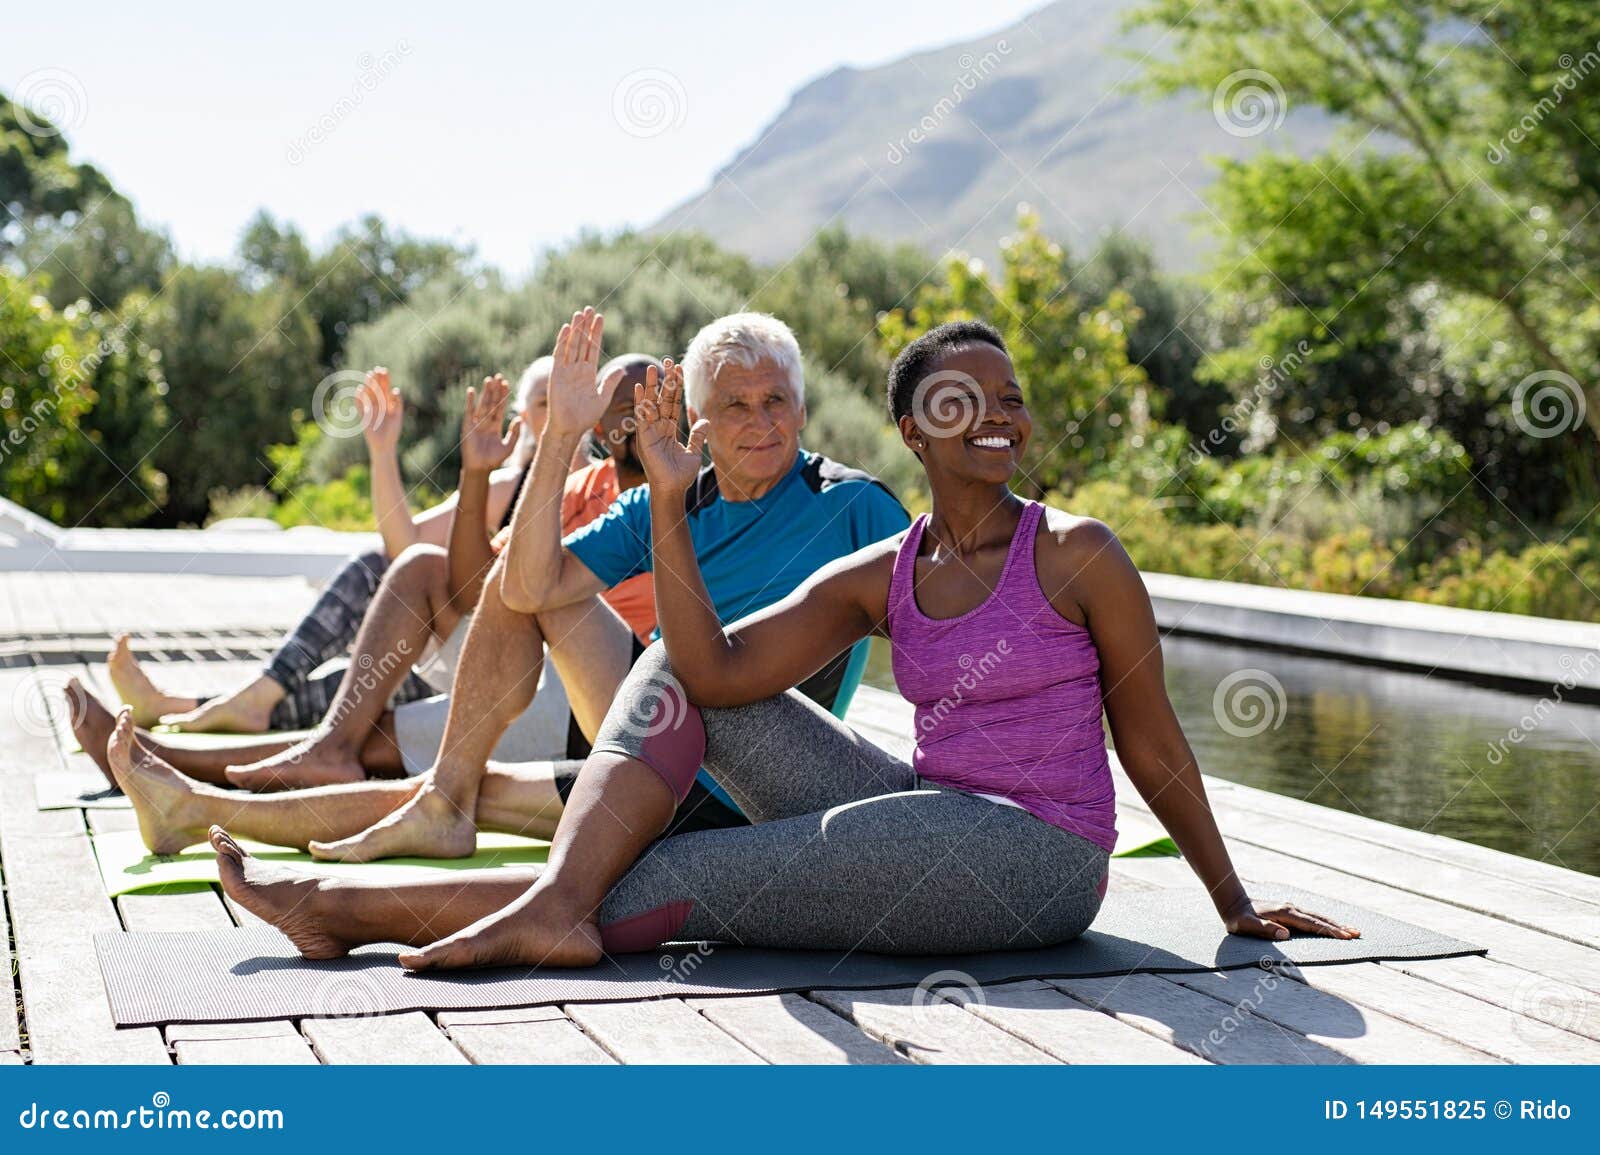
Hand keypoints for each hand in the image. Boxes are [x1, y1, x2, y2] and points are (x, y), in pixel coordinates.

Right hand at [359, 367, 402, 454]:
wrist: (385, 444)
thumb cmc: (393, 431)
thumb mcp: (397, 415)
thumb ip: (397, 403)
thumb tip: (396, 389)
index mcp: (387, 403)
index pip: (385, 388)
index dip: (384, 379)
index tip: (383, 369)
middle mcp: (378, 404)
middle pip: (376, 389)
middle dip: (376, 379)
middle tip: (376, 369)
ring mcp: (370, 409)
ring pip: (368, 394)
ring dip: (368, 385)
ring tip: (368, 375)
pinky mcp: (364, 416)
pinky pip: (360, 405)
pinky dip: (360, 398)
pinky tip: (360, 389)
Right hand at [460, 374, 517, 472]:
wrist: (480, 468)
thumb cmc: (494, 460)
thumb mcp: (508, 447)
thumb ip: (515, 433)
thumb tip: (519, 418)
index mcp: (496, 426)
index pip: (501, 408)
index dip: (503, 396)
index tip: (506, 384)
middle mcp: (486, 422)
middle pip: (492, 402)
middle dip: (495, 390)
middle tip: (498, 376)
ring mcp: (477, 423)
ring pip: (482, 404)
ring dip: (485, 392)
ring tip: (489, 379)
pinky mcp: (467, 426)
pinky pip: (469, 411)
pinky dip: (470, 401)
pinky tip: (471, 390)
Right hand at [545, 307, 616, 435]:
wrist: (570, 427)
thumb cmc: (586, 416)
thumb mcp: (603, 398)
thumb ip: (610, 382)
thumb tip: (622, 368)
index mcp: (589, 373)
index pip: (594, 348)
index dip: (597, 333)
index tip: (600, 318)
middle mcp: (577, 368)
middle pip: (583, 342)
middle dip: (586, 326)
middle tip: (589, 308)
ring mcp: (566, 370)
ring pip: (572, 345)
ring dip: (576, 329)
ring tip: (580, 313)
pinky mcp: (556, 374)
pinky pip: (560, 355)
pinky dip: (562, 342)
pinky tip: (566, 328)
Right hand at [633, 358, 706, 494]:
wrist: (673, 489)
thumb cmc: (681, 475)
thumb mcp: (694, 452)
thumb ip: (698, 435)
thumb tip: (705, 418)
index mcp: (669, 429)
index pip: (673, 402)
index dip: (676, 387)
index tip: (678, 369)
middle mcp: (658, 427)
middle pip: (662, 399)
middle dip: (665, 380)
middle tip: (666, 360)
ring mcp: (650, 431)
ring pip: (651, 404)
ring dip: (651, 386)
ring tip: (652, 367)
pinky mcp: (644, 437)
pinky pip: (642, 416)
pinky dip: (641, 402)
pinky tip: (641, 388)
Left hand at [1223, 897, 1359, 941]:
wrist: (1233, 902)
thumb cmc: (1238, 918)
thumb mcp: (1246, 926)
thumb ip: (1264, 930)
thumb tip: (1286, 935)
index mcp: (1284, 913)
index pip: (1311, 924)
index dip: (1328, 931)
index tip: (1344, 937)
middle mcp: (1291, 909)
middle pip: (1319, 918)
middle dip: (1338, 927)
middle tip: (1357, 934)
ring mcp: (1291, 909)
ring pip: (1317, 916)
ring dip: (1334, 924)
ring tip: (1351, 930)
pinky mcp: (1289, 911)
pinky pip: (1311, 918)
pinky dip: (1324, 922)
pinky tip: (1332, 926)